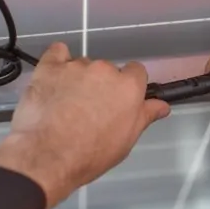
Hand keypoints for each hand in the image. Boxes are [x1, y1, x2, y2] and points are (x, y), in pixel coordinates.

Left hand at [0, 43, 170, 208]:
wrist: (48, 155)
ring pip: (82, 65)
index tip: (119, 101)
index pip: (136, 72)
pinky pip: (57, 53)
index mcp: (128, 86)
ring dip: (79, 79)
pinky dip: (58, 61)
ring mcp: (75, 66)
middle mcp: (104, 70)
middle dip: (101, 86)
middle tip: (91, 109)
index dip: (128, 86)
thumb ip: (144, 116)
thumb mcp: (126, 140)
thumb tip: (162, 106)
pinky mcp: (49, 67)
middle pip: (107, 70)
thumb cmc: (91, 153)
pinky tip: (55, 76)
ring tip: (66, 103)